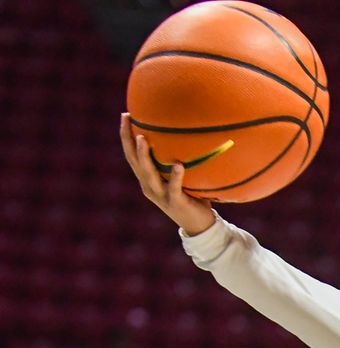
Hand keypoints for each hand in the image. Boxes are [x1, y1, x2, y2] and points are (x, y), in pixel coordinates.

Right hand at [120, 113, 216, 235]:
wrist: (199, 225)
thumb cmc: (192, 197)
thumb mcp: (181, 177)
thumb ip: (179, 160)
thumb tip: (188, 134)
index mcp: (147, 180)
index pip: (132, 155)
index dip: (126, 136)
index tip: (125, 115)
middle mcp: (149, 186)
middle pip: (133, 160)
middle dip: (127, 139)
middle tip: (127, 119)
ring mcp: (160, 195)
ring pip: (148, 174)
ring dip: (144, 156)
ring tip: (142, 138)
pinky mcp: (175, 202)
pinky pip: (174, 187)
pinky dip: (176, 176)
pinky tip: (178, 165)